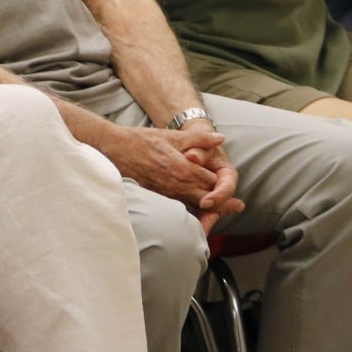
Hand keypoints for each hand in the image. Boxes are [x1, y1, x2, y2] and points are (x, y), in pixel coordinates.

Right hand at [100, 122, 243, 228]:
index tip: (237, 198)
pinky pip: (177, 209)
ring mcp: (165, 193)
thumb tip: (220, 138)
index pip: (212, 183)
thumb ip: (199, 138)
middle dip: (222, 205)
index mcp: (183, 168)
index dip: (226, 190)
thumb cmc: (142, 140)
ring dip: (208, 211)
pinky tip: (195, 213)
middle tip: (237, 208)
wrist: (114, 149)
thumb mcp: (172, 135)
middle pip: (206, 199)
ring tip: (220, 216)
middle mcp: (176, 184)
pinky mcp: (156, 198)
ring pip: (192, 207)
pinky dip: (189, 212)